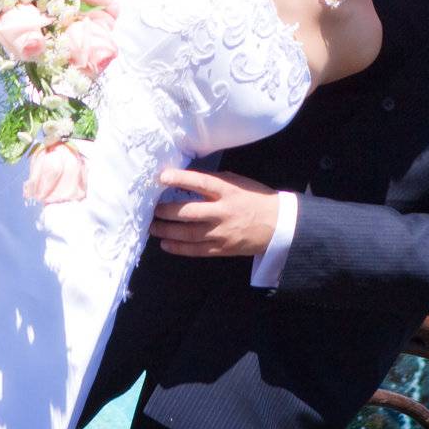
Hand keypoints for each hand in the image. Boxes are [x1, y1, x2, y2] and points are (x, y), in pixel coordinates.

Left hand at [149, 168, 278, 257]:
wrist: (276, 225)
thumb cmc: (253, 198)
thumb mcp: (236, 182)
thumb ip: (213, 182)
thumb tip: (187, 180)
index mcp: (227, 191)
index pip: (201, 183)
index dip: (181, 179)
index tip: (162, 177)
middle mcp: (222, 212)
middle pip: (190, 213)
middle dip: (167, 211)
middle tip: (152, 209)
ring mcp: (221, 233)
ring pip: (188, 234)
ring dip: (167, 231)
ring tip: (153, 227)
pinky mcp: (221, 249)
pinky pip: (195, 251)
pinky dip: (178, 248)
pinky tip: (166, 244)